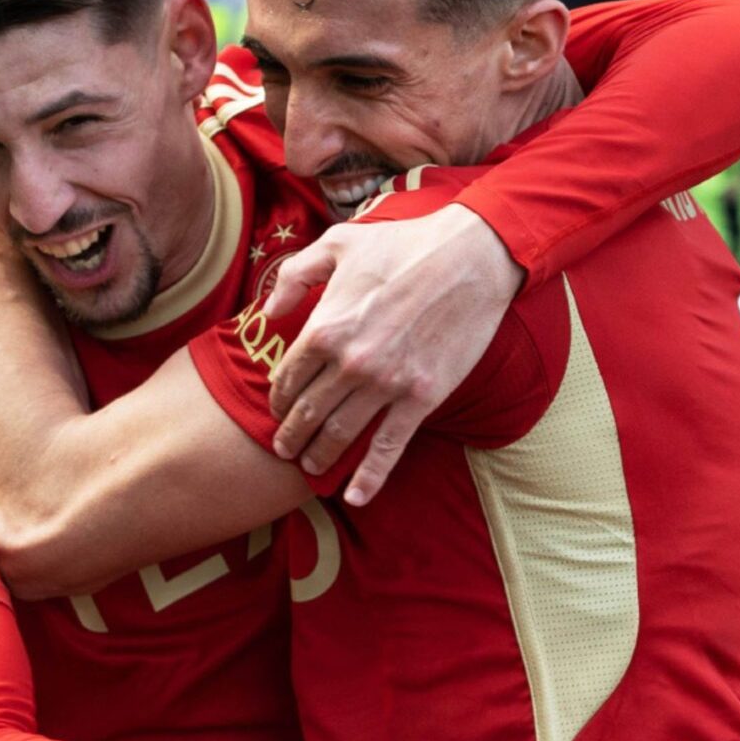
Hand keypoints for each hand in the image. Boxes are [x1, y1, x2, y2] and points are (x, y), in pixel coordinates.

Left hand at [260, 203, 524, 503]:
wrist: (470, 257)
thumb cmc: (404, 244)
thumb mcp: (338, 243)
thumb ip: (295, 275)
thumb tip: (269, 312)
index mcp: (325, 326)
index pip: (287, 377)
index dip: (278, 398)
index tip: (278, 407)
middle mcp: (350, 363)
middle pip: (308, 413)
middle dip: (289, 435)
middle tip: (282, 448)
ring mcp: (386, 385)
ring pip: (340, 435)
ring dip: (318, 456)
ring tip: (308, 466)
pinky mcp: (421, 398)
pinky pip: (388, 447)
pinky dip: (369, 477)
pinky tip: (354, 497)